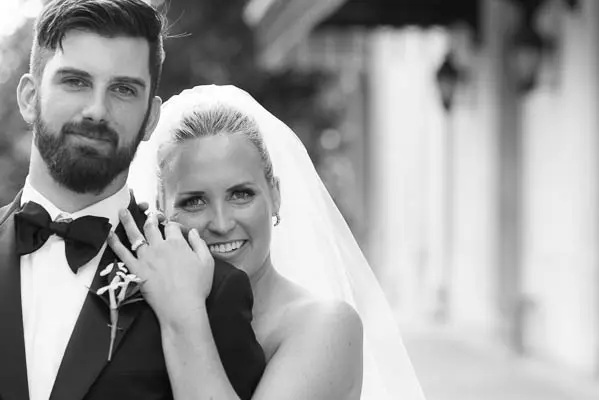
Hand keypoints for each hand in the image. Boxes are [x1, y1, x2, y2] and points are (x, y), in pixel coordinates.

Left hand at [107, 209, 214, 327]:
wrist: (181, 307)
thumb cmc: (197, 286)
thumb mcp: (207, 262)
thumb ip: (200, 244)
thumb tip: (193, 232)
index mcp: (177, 243)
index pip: (172, 226)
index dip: (173, 224)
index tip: (175, 228)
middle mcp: (159, 246)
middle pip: (152, 226)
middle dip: (151, 218)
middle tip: (150, 215)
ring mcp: (146, 257)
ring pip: (135, 235)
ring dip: (128, 221)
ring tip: (122, 211)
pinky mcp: (136, 269)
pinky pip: (122, 253)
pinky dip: (115, 243)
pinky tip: (110, 234)